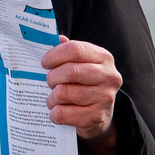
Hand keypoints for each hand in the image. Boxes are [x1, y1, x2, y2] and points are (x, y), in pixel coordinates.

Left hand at [42, 37, 121, 154]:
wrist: (100, 115)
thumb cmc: (85, 83)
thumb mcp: (81, 64)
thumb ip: (68, 50)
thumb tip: (55, 37)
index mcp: (104, 58)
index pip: (75, 49)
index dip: (54, 55)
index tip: (45, 63)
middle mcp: (109, 76)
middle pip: (70, 71)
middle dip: (52, 77)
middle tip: (49, 82)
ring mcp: (105, 98)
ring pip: (64, 93)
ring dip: (52, 97)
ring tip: (53, 98)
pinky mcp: (97, 117)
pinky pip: (63, 114)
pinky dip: (54, 113)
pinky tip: (57, 111)